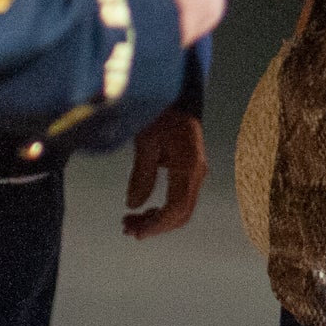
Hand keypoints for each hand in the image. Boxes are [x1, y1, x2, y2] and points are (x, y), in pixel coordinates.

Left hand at [123, 106, 208, 238]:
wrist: (178, 94)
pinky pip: (180, 199)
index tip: (136, 232)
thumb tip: (133, 205)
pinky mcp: (191, 171)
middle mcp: (197, 173)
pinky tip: (145, 209)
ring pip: (181, 209)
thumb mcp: (146, 141)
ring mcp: (196, 172)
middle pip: (181, 214)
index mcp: (188, 165)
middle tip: (127, 229)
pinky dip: (163, 210)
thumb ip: (142, 175)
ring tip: (131, 222)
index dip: (156, 225)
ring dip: (158, 220)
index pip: (176, 207)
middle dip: (155, 226)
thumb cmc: (161, 112)